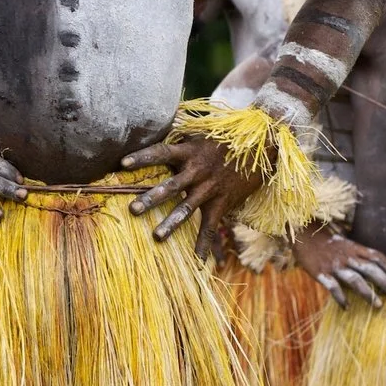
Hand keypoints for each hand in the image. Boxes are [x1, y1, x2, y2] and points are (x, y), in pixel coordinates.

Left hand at [125, 132, 266, 243]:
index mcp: (190, 151)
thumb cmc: (228, 136)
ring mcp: (210, 189)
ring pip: (187, 209)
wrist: (263, 145)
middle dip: (151, 199)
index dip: (142, 157)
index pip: (161, 152)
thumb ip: (181, 133)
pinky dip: (203, 244)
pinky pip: (211, 227)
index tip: (122, 163)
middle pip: (170, 187)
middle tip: (133, 210)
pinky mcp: (223, 203)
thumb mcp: (203, 131)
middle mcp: (198, 171)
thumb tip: (161, 125)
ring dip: (171, 223)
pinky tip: (196, 261)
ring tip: (157, 237)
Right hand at [291, 229, 385, 308]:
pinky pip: (333, 287)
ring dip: (368, 293)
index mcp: (354, 247)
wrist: (302, 233)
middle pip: (371, 269)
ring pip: (355, 279)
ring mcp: (334, 265)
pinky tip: (346, 307)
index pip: (377, 256)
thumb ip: (357, 254)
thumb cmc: (325, 241)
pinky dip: (340, 298)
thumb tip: (372, 268)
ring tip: (378, 305)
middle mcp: (347, 256)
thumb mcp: (344, 243)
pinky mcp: (321, 272)